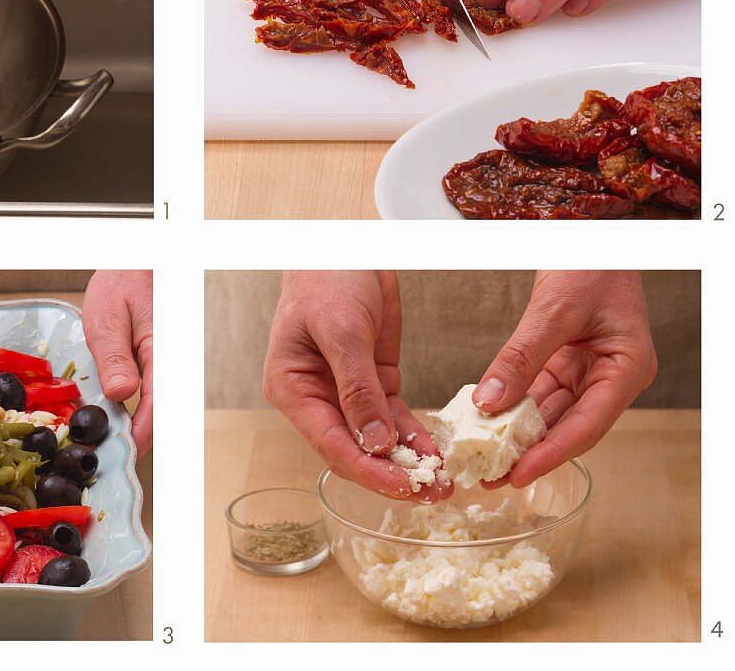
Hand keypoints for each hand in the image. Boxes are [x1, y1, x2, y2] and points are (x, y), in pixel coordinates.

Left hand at [82, 270, 152, 455]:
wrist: (136, 264)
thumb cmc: (123, 282)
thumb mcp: (109, 316)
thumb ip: (115, 355)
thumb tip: (121, 394)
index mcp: (164, 352)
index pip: (158, 405)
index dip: (141, 434)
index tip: (123, 455)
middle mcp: (172, 362)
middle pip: (162, 413)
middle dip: (139, 438)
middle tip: (110, 457)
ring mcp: (168, 364)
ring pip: (159, 407)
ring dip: (139, 427)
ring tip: (111, 444)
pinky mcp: (160, 365)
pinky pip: (153, 395)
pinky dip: (137, 412)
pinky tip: (117, 420)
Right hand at [263, 271, 447, 501]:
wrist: (346, 245)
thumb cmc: (326, 279)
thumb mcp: (342, 330)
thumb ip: (357, 387)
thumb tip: (376, 442)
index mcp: (293, 388)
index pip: (330, 442)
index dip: (367, 469)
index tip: (402, 485)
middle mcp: (317, 398)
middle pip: (354, 450)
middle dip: (392, 473)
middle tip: (432, 492)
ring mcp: (348, 392)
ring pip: (378, 440)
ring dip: (409, 461)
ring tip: (443, 483)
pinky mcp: (375, 382)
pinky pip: (395, 418)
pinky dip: (416, 436)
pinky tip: (438, 454)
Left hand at [473, 271, 656, 487]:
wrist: (588, 235)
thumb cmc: (589, 264)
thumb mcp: (553, 309)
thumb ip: (521, 355)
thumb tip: (489, 400)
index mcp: (626, 368)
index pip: (587, 425)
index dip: (552, 454)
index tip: (519, 475)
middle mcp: (610, 376)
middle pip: (568, 427)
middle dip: (530, 453)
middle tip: (492, 476)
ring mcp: (589, 371)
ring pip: (550, 413)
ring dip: (518, 434)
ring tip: (484, 458)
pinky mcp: (566, 362)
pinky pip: (538, 392)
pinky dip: (514, 406)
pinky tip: (488, 422)